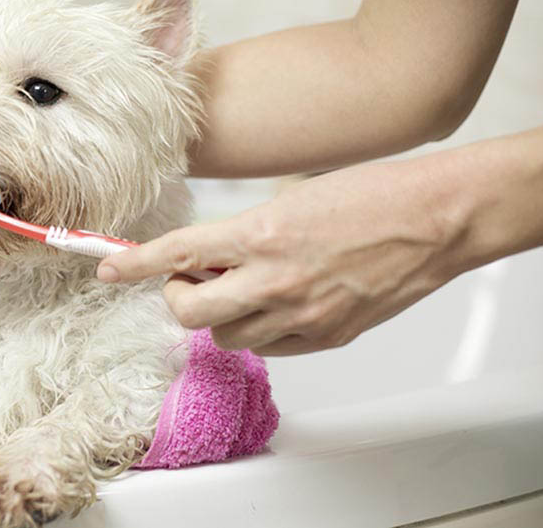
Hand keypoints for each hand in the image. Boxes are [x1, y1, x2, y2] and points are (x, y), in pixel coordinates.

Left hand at [96, 160, 465, 355]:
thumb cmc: (371, 196)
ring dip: (221, 314)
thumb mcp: (290, 200)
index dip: (132, 265)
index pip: (176, 253)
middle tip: (193, 278)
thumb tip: (210, 258)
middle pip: (188, 312)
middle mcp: (273, 280)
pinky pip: (268, 346)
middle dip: (179, 296)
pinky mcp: (325, 337)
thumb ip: (244, 235)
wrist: (435, 219)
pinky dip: (259, 328)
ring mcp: (300, 315)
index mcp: (260, 234)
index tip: (107, 270)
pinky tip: (278, 301)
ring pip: (225, 336)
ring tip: (246, 285)